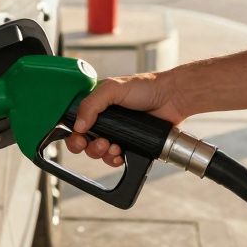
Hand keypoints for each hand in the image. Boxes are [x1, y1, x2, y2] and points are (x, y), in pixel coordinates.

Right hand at [64, 72, 188, 167]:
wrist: (172, 98)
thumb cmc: (146, 87)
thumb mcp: (113, 88)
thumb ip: (92, 104)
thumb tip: (78, 126)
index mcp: (97, 104)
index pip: (75, 122)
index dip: (74, 133)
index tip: (79, 138)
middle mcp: (105, 119)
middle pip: (84, 141)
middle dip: (88, 146)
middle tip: (100, 143)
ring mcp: (117, 132)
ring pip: (98, 152)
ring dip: (102, 153)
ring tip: (114, 147)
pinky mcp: (129, 143)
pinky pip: (114, 158)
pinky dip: (114, 160)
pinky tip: (120, 155)